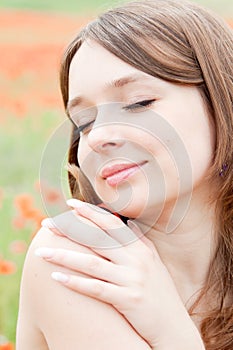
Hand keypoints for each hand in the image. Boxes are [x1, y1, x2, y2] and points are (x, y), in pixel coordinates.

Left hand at [36, 199, 202, 348]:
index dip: (89, 212)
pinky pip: (96, 288)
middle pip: (97, 238)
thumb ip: (140, 240)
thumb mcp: (153, 261)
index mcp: (140, 247)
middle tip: (46, 223)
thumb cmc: (160, 291)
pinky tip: (56, 278)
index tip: (69, 204)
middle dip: (69, 228)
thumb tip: (127, 223)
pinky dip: (75, 282)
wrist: (173, 325)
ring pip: (92, 263)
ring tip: (42, 252)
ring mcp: (132, 279)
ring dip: (64, 256)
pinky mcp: (128, 300)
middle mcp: (136, 259)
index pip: (111, 223)